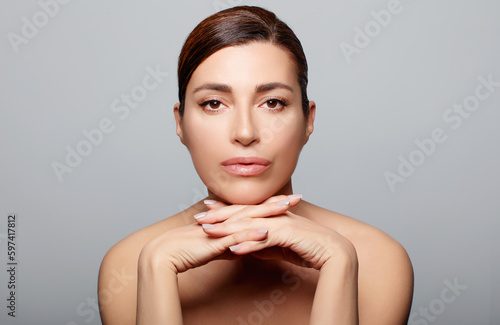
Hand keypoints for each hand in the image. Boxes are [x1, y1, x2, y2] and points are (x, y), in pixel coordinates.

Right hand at [138, 197, 296, 273]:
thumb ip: (229, 245)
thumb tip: (244, 248)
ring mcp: (221, 229)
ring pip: (248, 219)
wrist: (165, 254)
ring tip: (287, 208)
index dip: (270, 205)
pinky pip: (236, 237)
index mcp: (226, 222)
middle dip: (276, 203)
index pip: (252, 210)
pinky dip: (251, 234)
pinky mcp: (215, 241)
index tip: (288, 200)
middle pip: (255, 210)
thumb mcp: (214, 247)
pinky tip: (267, 231)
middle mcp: (225, 222)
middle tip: (296, 197)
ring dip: (268, 213)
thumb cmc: (187, 251)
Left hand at [196, 195, 356, 269]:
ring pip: (250, 225)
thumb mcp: (280, 247)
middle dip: (219, 216)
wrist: (333, 253)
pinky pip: (264, 239)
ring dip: (227, 229)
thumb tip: (245, 246)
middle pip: (243, 214)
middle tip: (198, 218)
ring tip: (208, 232)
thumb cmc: (309, 248)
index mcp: (273, 215)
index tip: (207, 209)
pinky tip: (232, 250)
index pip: (245, 210)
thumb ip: (263, 243)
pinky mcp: (289, 234)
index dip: (225, 210)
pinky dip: (248, 245)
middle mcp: (275, 215)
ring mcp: (282, 223)